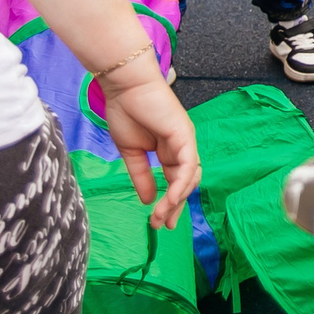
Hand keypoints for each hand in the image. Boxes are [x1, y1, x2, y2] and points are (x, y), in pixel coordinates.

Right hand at [97, 56, 199, 227]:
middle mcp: (181, 148)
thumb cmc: (126, 112)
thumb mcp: (131, 153)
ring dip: (176, 200)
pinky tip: (169, 200)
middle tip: (164, 226)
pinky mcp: (185, 136)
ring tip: (161, 217)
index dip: (169, 203)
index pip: (175, 182)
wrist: (124, 87)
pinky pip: (188, 166)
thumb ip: (141, 176)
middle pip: (185, 183)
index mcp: (169, 151)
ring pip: (189, 178)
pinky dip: (180, 185)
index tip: (159, 222)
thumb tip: (148, 200)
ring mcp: (186, 142)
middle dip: (176, 207)